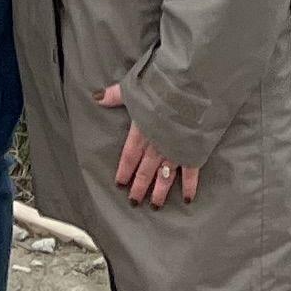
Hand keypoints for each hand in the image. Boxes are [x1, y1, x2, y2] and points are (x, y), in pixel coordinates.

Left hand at [96, 82, 201, 208]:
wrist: (192, 89)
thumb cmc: (163, 86)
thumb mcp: (135, 87)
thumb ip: (117, 95)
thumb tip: (98, 97)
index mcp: (141, 130)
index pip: (129, 156)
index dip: (124, 170)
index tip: (120, 184)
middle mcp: (156, 144)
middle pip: (145, 170)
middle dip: (139, 187)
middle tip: (134, 202)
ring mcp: (175, 150)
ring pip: (164, 176)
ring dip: (159, 191)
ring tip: (155, 205)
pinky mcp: (193, 150)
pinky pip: (190, 173)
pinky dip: (188, 186)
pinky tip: (187, 198)